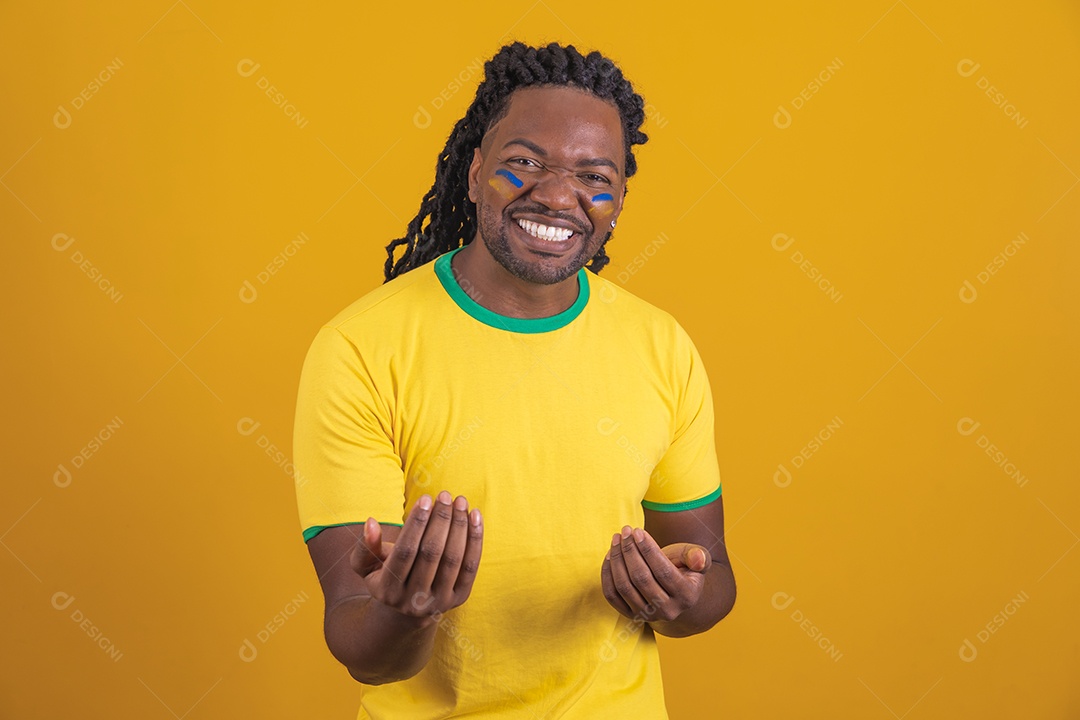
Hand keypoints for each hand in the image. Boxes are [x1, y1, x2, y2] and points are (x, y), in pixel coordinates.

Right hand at [350, 490, 482, 620]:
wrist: (408, 608)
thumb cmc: (385, 574)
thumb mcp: (367, 564)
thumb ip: (367, 545)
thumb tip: (371, 522)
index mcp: (388, 590)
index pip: (405, 551)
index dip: (416, 524)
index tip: (425, 498)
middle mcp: (414, 600)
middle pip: (432, 553)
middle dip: (440, 520)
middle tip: (445, 495)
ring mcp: (439, 601)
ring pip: (453, 559)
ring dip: (459, 526)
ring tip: (460, 501)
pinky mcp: (459, 598)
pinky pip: (470, 566)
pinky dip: (475, 539)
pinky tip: (475, 516)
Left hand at [601, 525, 710, 622]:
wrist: (673, 592)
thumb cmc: (683, 568)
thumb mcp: (694, 559)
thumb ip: (698, 556)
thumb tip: (699, 559)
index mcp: (687, 596)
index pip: (663, 572)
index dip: (648, 550)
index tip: (637, 531)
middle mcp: (668, 611)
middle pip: (641, 579)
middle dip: (630, 551)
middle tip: (625, 531)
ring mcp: (647, 616)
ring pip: (624, 587)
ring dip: (617, 559)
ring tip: (617, 539)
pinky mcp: (630, 615)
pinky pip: (612, 596)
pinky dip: (607, 574)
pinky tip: (610, 555)